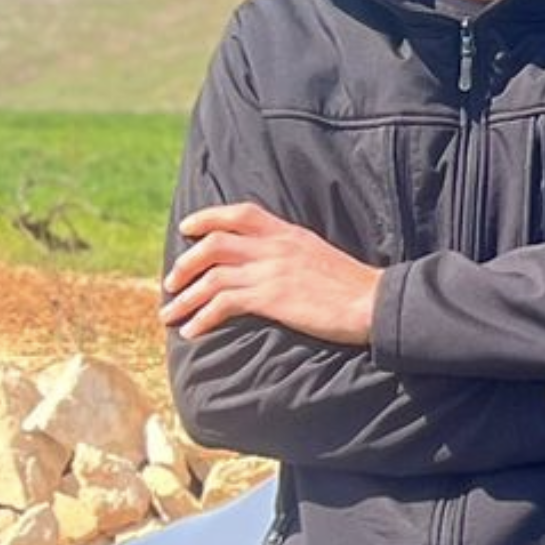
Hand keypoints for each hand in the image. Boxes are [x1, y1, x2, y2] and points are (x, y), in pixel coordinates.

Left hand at [161, 202, 380, 344]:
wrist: (373, 302)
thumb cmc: (351, 287)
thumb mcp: (319, 256)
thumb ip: (291, 254)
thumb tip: (270, 265)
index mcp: (287, 233)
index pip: (239, 213)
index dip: (207, 217)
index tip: (187, 229)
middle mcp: (275, 247)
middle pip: (214, 243)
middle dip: (185, 263)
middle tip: (171, 283)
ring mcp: (271, 271)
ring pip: (212, 276)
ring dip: (185, 297)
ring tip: (170, 314)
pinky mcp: (272, 298)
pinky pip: (224, 303)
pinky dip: (202, 317)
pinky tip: (192, 332)